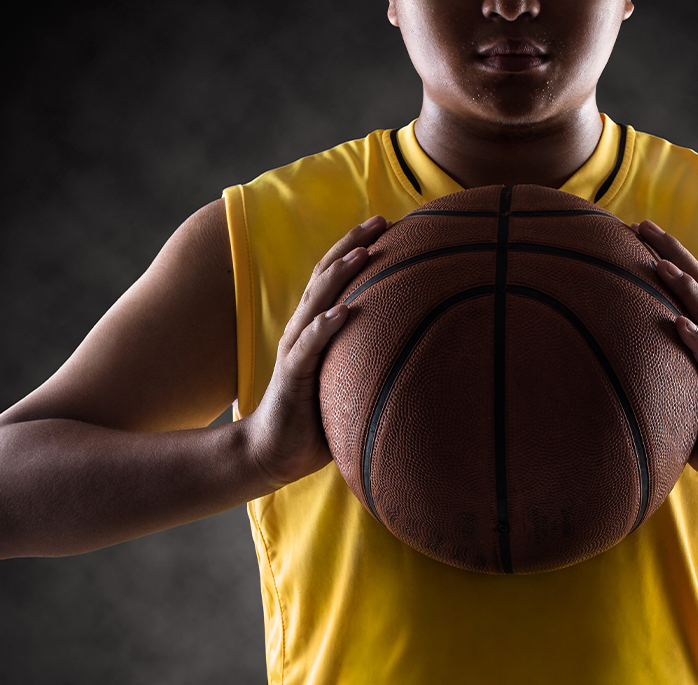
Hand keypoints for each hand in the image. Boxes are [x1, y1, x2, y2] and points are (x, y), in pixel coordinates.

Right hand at [244, 215, 389, 486]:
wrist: (273, 452)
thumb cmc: (316, 419)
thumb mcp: (350, 382)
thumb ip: (374, 361)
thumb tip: (424, 355)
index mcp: (318, 327)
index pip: (338, 277)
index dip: (360, 247)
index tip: (394, 225)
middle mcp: (305, 330)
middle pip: (326, 275)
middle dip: (353, 244)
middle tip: (382, 220)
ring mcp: (297, 350)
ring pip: (316, 302)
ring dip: (338, 275)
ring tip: (362, 253)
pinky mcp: (292, 376)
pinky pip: (308, 347)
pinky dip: (324, 327)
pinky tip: (341, 312)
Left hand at [633, 219, 697, 495]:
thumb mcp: (672, 382)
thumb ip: (650, 360)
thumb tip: (600, 349)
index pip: (685, 282)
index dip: (663, 252)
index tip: (630, 227)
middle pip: (697, 284)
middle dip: (670, 252)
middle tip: (641, 225)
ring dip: (683, 287)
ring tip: (659, 264)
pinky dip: (697, 340)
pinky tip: (680, 325)